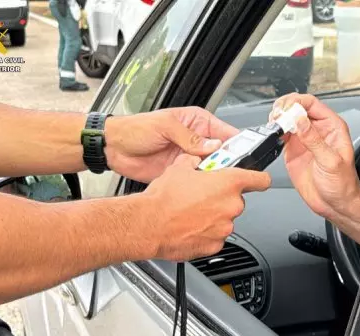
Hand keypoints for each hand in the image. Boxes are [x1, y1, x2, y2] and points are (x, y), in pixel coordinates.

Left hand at [104, 107, 238, 181]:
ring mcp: (189, 158)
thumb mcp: (165, 126)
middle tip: (231, 172)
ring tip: (218, 181)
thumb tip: (213, 146)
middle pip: (222, 154)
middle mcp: (196, 141)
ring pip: (212, 169)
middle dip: (228, 163)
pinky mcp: (181, 173)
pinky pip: (197, 181)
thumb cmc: (135, 128)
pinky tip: (203, 188)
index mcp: (197, 122)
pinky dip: (201, 186)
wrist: (114, 148)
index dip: (237, 144)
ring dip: (215, 176)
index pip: (225, 133)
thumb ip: (190, 137)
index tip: (245, 155)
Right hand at [133, 155, 270, 260]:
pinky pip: (216, 236)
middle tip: (203, 197)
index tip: (259, 180)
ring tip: (191, 213)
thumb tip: (197, 160)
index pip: (260, 180)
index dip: (259, 179)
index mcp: (228, 183)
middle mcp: (231, 205)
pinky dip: (206, 233)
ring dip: (213, 216)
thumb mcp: (180, 167)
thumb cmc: (163, 198)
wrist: (149, 224)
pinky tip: (190, 227)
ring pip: (225, 219)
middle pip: (236, 200)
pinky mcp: (215, 245)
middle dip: (222, 199)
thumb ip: (196, 161)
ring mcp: (225, 227)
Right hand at [271, 94, 359, 221]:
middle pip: (297, 107)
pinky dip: (275, 131)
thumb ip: (314, 140)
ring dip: (278, 118)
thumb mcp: (330, 161)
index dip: (297, 102)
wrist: (335, 203)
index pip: (312, 103)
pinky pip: (282, 134)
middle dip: (284, 107)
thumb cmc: (342, 184)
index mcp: (332, 127)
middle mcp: (317, 130)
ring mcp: (304, 139)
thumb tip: (300, 121)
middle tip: (277, 115)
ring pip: (288, 119)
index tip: (287, 110)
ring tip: (273, 123)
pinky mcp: (293, 150)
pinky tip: (274, 134)